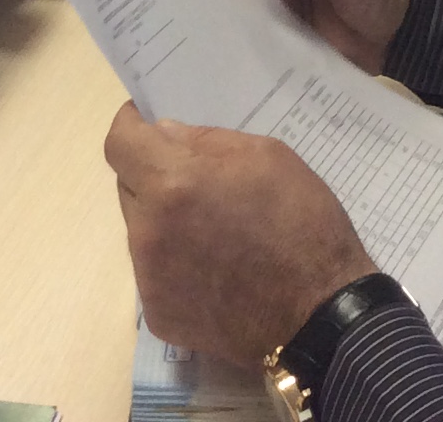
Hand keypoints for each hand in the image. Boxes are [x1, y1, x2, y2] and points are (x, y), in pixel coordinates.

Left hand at [105, 105, 375, 367]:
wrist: (322, 313)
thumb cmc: (304, 223)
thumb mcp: (268, 156)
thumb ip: (207, 142)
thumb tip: (166, 136)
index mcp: (173, 182)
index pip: (120, 142)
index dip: (131, 127)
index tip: (146, 126)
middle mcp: (149, 229)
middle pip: (130, 187)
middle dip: (157, 178)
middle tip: (200, 187)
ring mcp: (149, 278)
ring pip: (143, 232)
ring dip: (167, 224)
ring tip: (217, 236)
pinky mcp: (158, 316)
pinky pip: (156, 275)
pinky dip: (178, 268)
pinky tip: (218, 274)